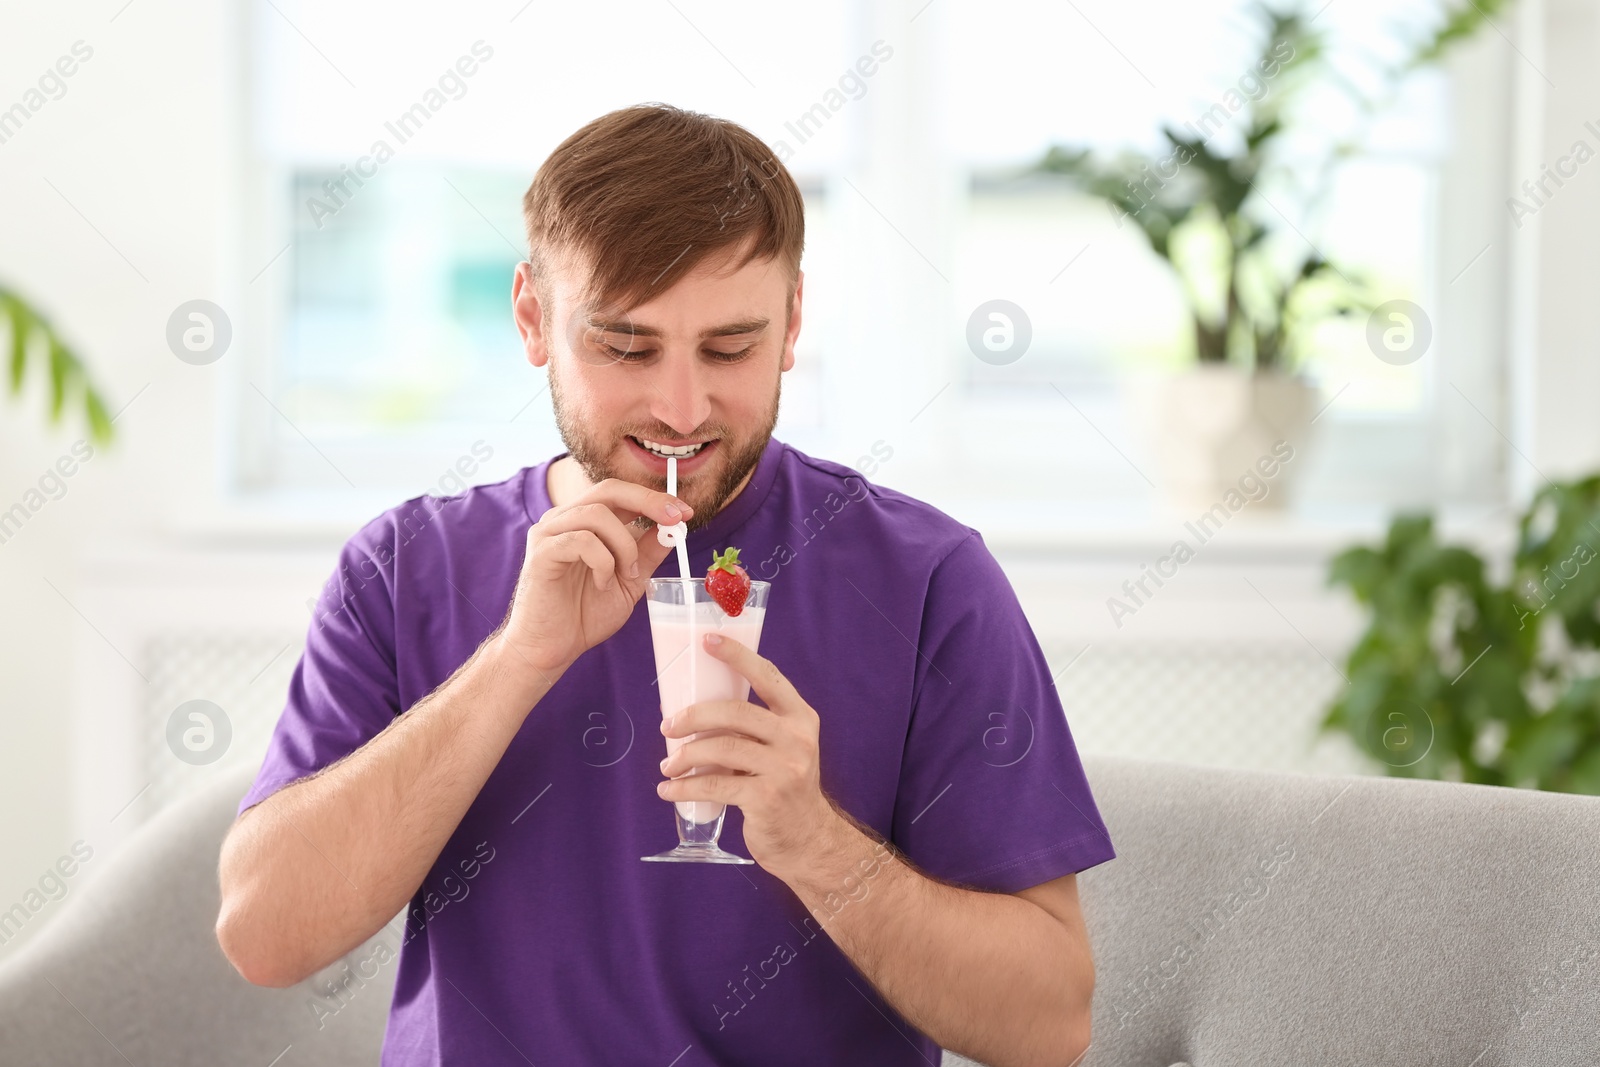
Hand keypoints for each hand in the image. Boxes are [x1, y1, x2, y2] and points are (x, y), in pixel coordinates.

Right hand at [496, 478, 689, 677]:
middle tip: (674, 521)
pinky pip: (581, 541)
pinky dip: (602, 562)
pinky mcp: (541, 553)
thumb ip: (646, 553)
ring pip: (597, 514)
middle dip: (648, 502)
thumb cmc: (585, 614)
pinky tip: (602, 584)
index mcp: (584, 522)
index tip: (685, 512)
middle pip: (609, 489)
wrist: (552, 648)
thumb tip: (673, 529)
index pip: (620, 493)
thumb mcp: (629, 580)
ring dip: (624, 545)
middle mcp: (564, 519)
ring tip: (626, 574)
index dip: (654, 497)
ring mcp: (549, 533)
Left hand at [657, 633, 842, 875]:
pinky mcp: (766, 798)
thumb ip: (753, 726)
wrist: (807, 839)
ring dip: (684, 756)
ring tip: (667, 766)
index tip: (708, 641)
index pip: (767, 676)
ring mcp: (784, 769)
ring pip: (721, 748)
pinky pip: (715, 785)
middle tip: (667, 726)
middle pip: (735, 712)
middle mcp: (797, 738)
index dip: (737, 656)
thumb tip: (691, 709)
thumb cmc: (784, 786)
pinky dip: (685, 787)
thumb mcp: (782, 747)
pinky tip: (669, 790)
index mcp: (800, 717)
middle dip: (693, 715)